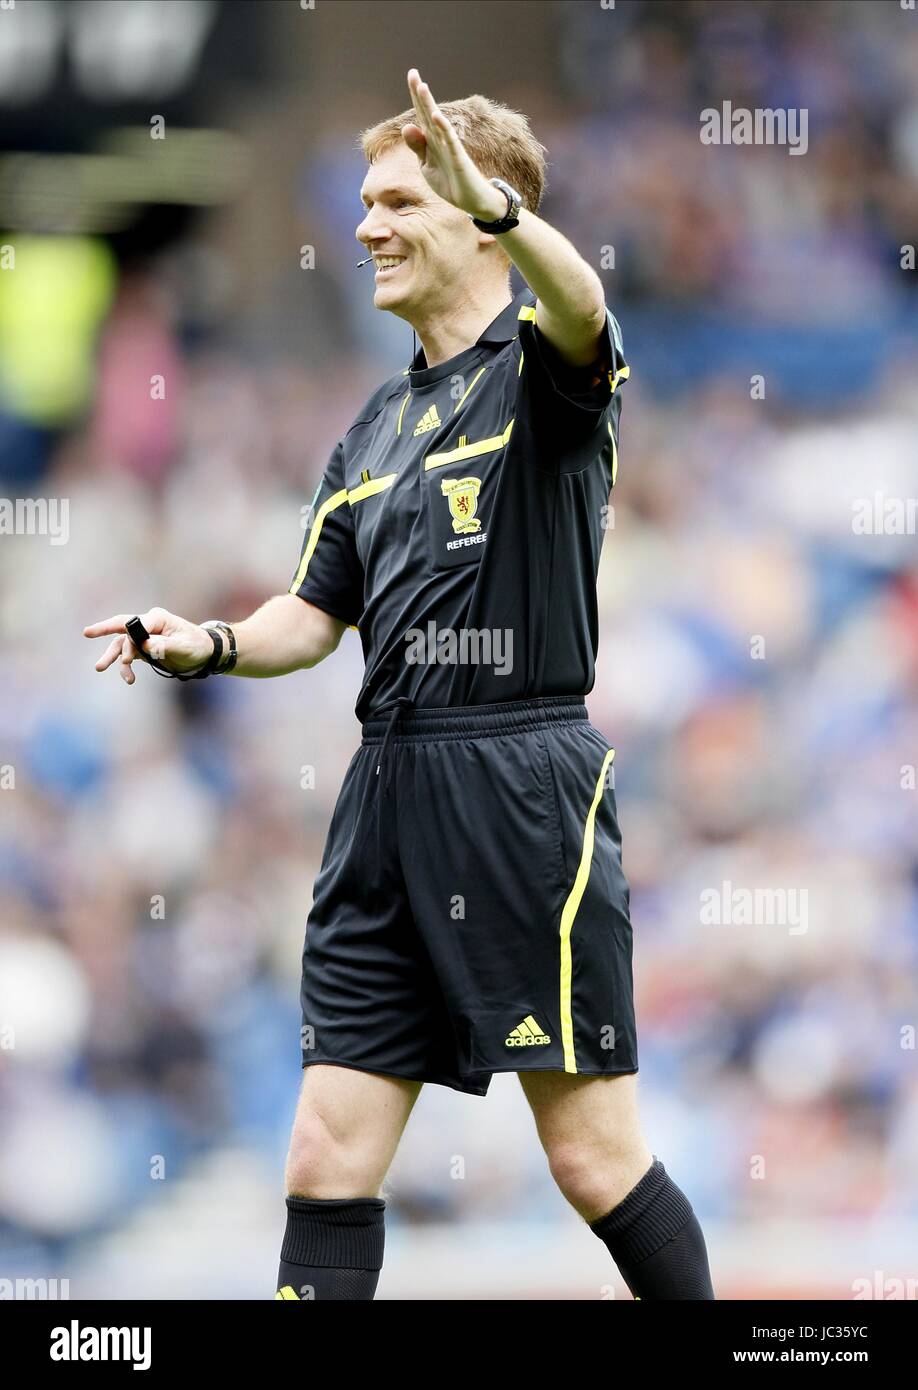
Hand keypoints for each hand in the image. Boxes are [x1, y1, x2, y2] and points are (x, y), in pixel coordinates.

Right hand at [83, 607, 214, 684]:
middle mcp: (148, 624)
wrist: (205, 652)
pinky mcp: (144, 648)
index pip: (135, 624)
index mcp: (157, 618)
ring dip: (113, 657)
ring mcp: (144, 636)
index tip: (128, 659)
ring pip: (122, 644)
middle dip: (104, 631)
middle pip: (122, 628)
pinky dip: (125, 667)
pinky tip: (129, 679)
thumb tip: (145, 646)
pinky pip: (129, 656)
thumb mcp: (184, 647)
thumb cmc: (196, 645)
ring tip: (100, 668)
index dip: (128, 638)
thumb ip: (164, 646)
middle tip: (87, 632)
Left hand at [402, 68, 506, 221]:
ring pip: (438, 124)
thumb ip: (418, 147)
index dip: (416, 96)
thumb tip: (407, 126)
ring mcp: (450, 148)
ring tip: (422, 87)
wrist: (471, 201)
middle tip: (413, 73)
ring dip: (430, 105)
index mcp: (432, 141)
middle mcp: (441, 140)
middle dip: (420, 95)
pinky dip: (444, 129)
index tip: (412, 74)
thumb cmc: (450, 182)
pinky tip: (437, 116)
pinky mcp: (459, 159)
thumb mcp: (427, 166)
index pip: (422, 114)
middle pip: (429, 113)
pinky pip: (451, 142)